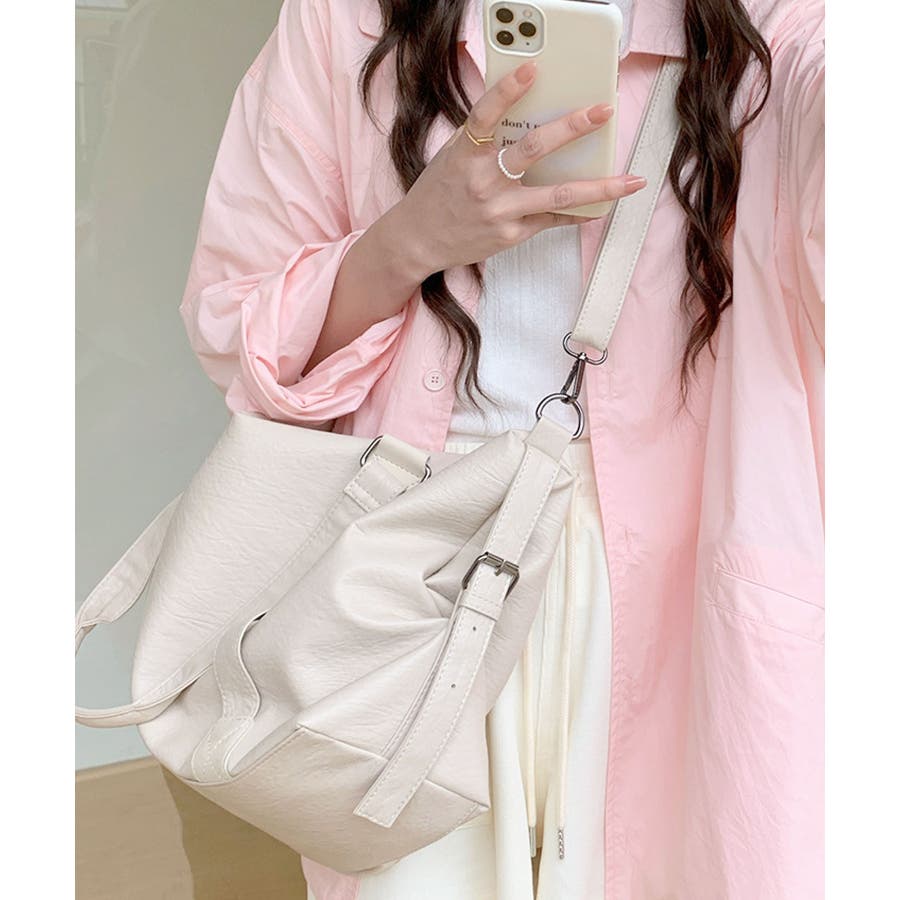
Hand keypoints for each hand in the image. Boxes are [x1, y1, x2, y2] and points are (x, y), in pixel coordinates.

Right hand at [389, 60, 646, 279]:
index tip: (533, 70)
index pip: (485, 116)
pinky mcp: (511, 234)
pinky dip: (578, 211)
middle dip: (571, 128)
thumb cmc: (439, 192)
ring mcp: (500, 211)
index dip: (507, 91)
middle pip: (532, 150)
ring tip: (631, 180)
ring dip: (599, 187)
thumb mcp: (453, 157)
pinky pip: (552, 219)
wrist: (417, 240)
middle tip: (602, 111)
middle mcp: (483, 182)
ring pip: (558, 194)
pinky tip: (603, 206)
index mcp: (464, 155)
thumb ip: (484, 139)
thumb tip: (529, 114)